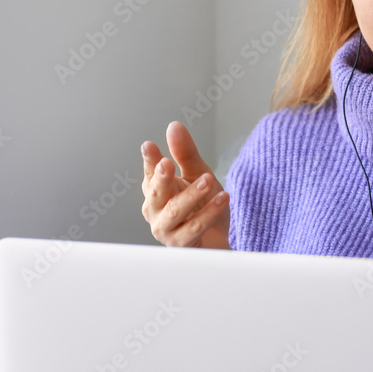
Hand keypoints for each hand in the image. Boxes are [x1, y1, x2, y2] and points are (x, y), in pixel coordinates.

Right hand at [141, 121, 230, 248]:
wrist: (217, 238)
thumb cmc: (202, 206)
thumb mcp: (198, 173)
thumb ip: (185, 153)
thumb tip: (173, 126)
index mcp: (156, 190)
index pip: (151, 172)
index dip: (150, 160)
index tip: (149, 146)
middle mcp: (155, 210)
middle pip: (156, 193)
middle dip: (161, 178)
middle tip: (167, 163)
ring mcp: (166, 229)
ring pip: (175, 211)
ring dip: (191, 194)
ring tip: (208, 179)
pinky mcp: (181, 244)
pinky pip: (194, 228)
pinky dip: (209, 213)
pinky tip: (223, 198)